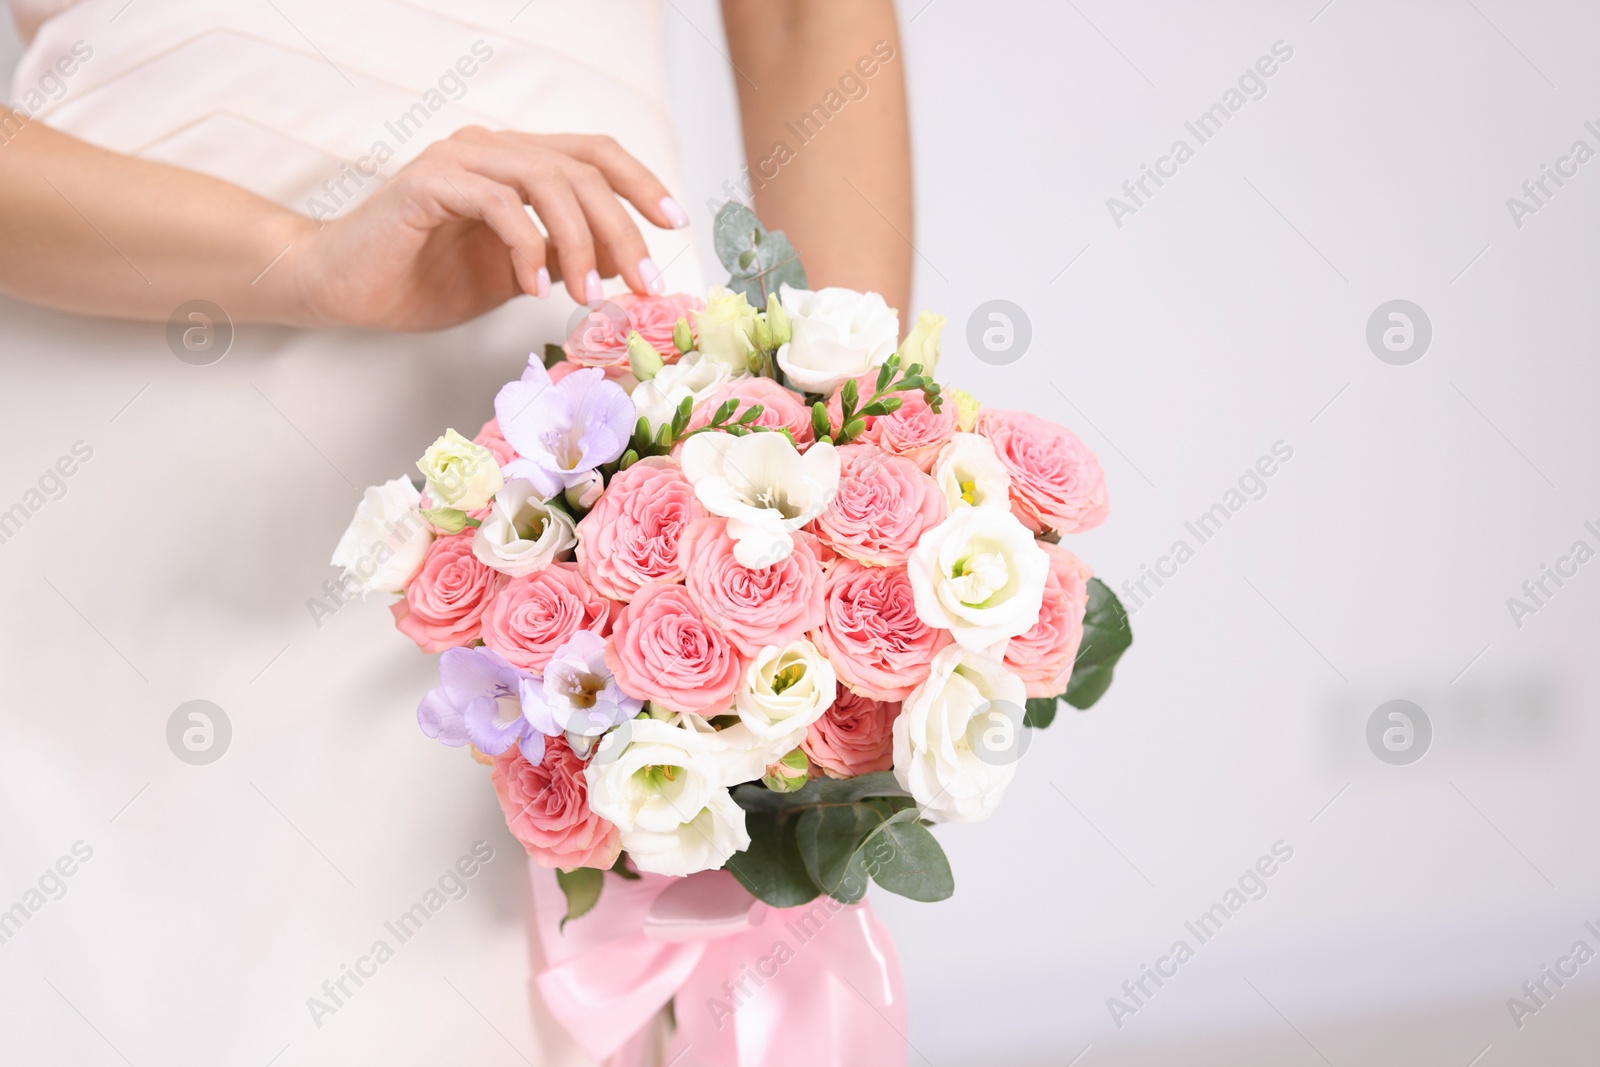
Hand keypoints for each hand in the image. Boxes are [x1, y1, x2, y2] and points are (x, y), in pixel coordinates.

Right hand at [288, 127, 689, 330]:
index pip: (595, 155)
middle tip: (643, 281)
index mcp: (516, 163)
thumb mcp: (511, 274)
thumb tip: (614, 263)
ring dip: (581, 241)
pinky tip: (534, 286)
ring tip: (587, 292)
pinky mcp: (429, 183)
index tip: (674, 225)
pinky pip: (498, 204)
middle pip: (583, 170)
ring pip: (549, 181)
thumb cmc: (421, 279)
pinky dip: (526, 246)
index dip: (640, 183)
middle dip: (623, 228)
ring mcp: (460, 161)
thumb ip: (559, 258)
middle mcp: (493, 150)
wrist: (341, 286)